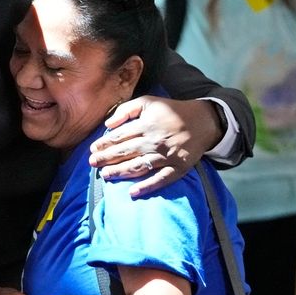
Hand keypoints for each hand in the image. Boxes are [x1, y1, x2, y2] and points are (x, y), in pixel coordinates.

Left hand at [89, 96, 221, 196]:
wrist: (203, 121)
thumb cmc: (171, 111)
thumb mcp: (148, 101)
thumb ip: (126, 110)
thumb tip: (107, 124)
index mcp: (146, 124)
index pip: (119, 136)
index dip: (104, 144)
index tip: (92, 150)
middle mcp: (154, 141)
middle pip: (126, 152)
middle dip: (106, 158)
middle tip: (92, 164)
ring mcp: (166, 155)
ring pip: (139, 166)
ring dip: (120, 172)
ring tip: (105, 175)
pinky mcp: (178, 168)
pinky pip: (161, 179)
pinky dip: (147, 186)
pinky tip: (133, 192)